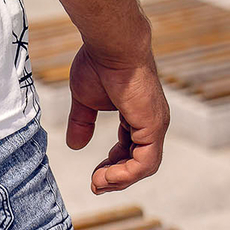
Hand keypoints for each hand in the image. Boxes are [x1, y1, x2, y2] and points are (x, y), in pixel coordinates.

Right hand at [65, 42, 169, 193]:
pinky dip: (126, 174)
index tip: (94, 174)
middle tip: (96, 185)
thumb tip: (74, 145)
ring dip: (119, 178)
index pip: (129, 146)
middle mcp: (150, 121)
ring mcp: (154, 124)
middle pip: (137, 160)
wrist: (111, 44)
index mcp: (138, 113)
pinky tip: (108, 177)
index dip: (112, 162)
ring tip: (98, 183)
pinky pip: (145, 163)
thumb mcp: (85, 98)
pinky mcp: (153, 126)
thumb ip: (82, 122)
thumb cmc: (99, 62)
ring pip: (143, 165)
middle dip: (115, 175)